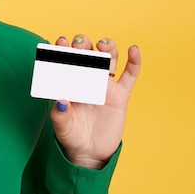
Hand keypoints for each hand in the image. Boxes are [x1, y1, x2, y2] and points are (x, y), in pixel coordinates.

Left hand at [49, 35, 140, 168]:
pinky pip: (130, 75)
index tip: (60, 41)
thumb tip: (61, 101)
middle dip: (83, 45)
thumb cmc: (71, 135)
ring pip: (108, 60)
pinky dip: (134, 62)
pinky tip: (133, 50)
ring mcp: (105, 85)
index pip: (65, 59)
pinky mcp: (120, 96)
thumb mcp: (62, 126)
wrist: (89, 152)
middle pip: (87, 54)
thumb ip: (60, 115)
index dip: (63, 48)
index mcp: (69, 82)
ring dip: (107, 48)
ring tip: (103, 45)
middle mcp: (87, 79)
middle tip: (79, 44)